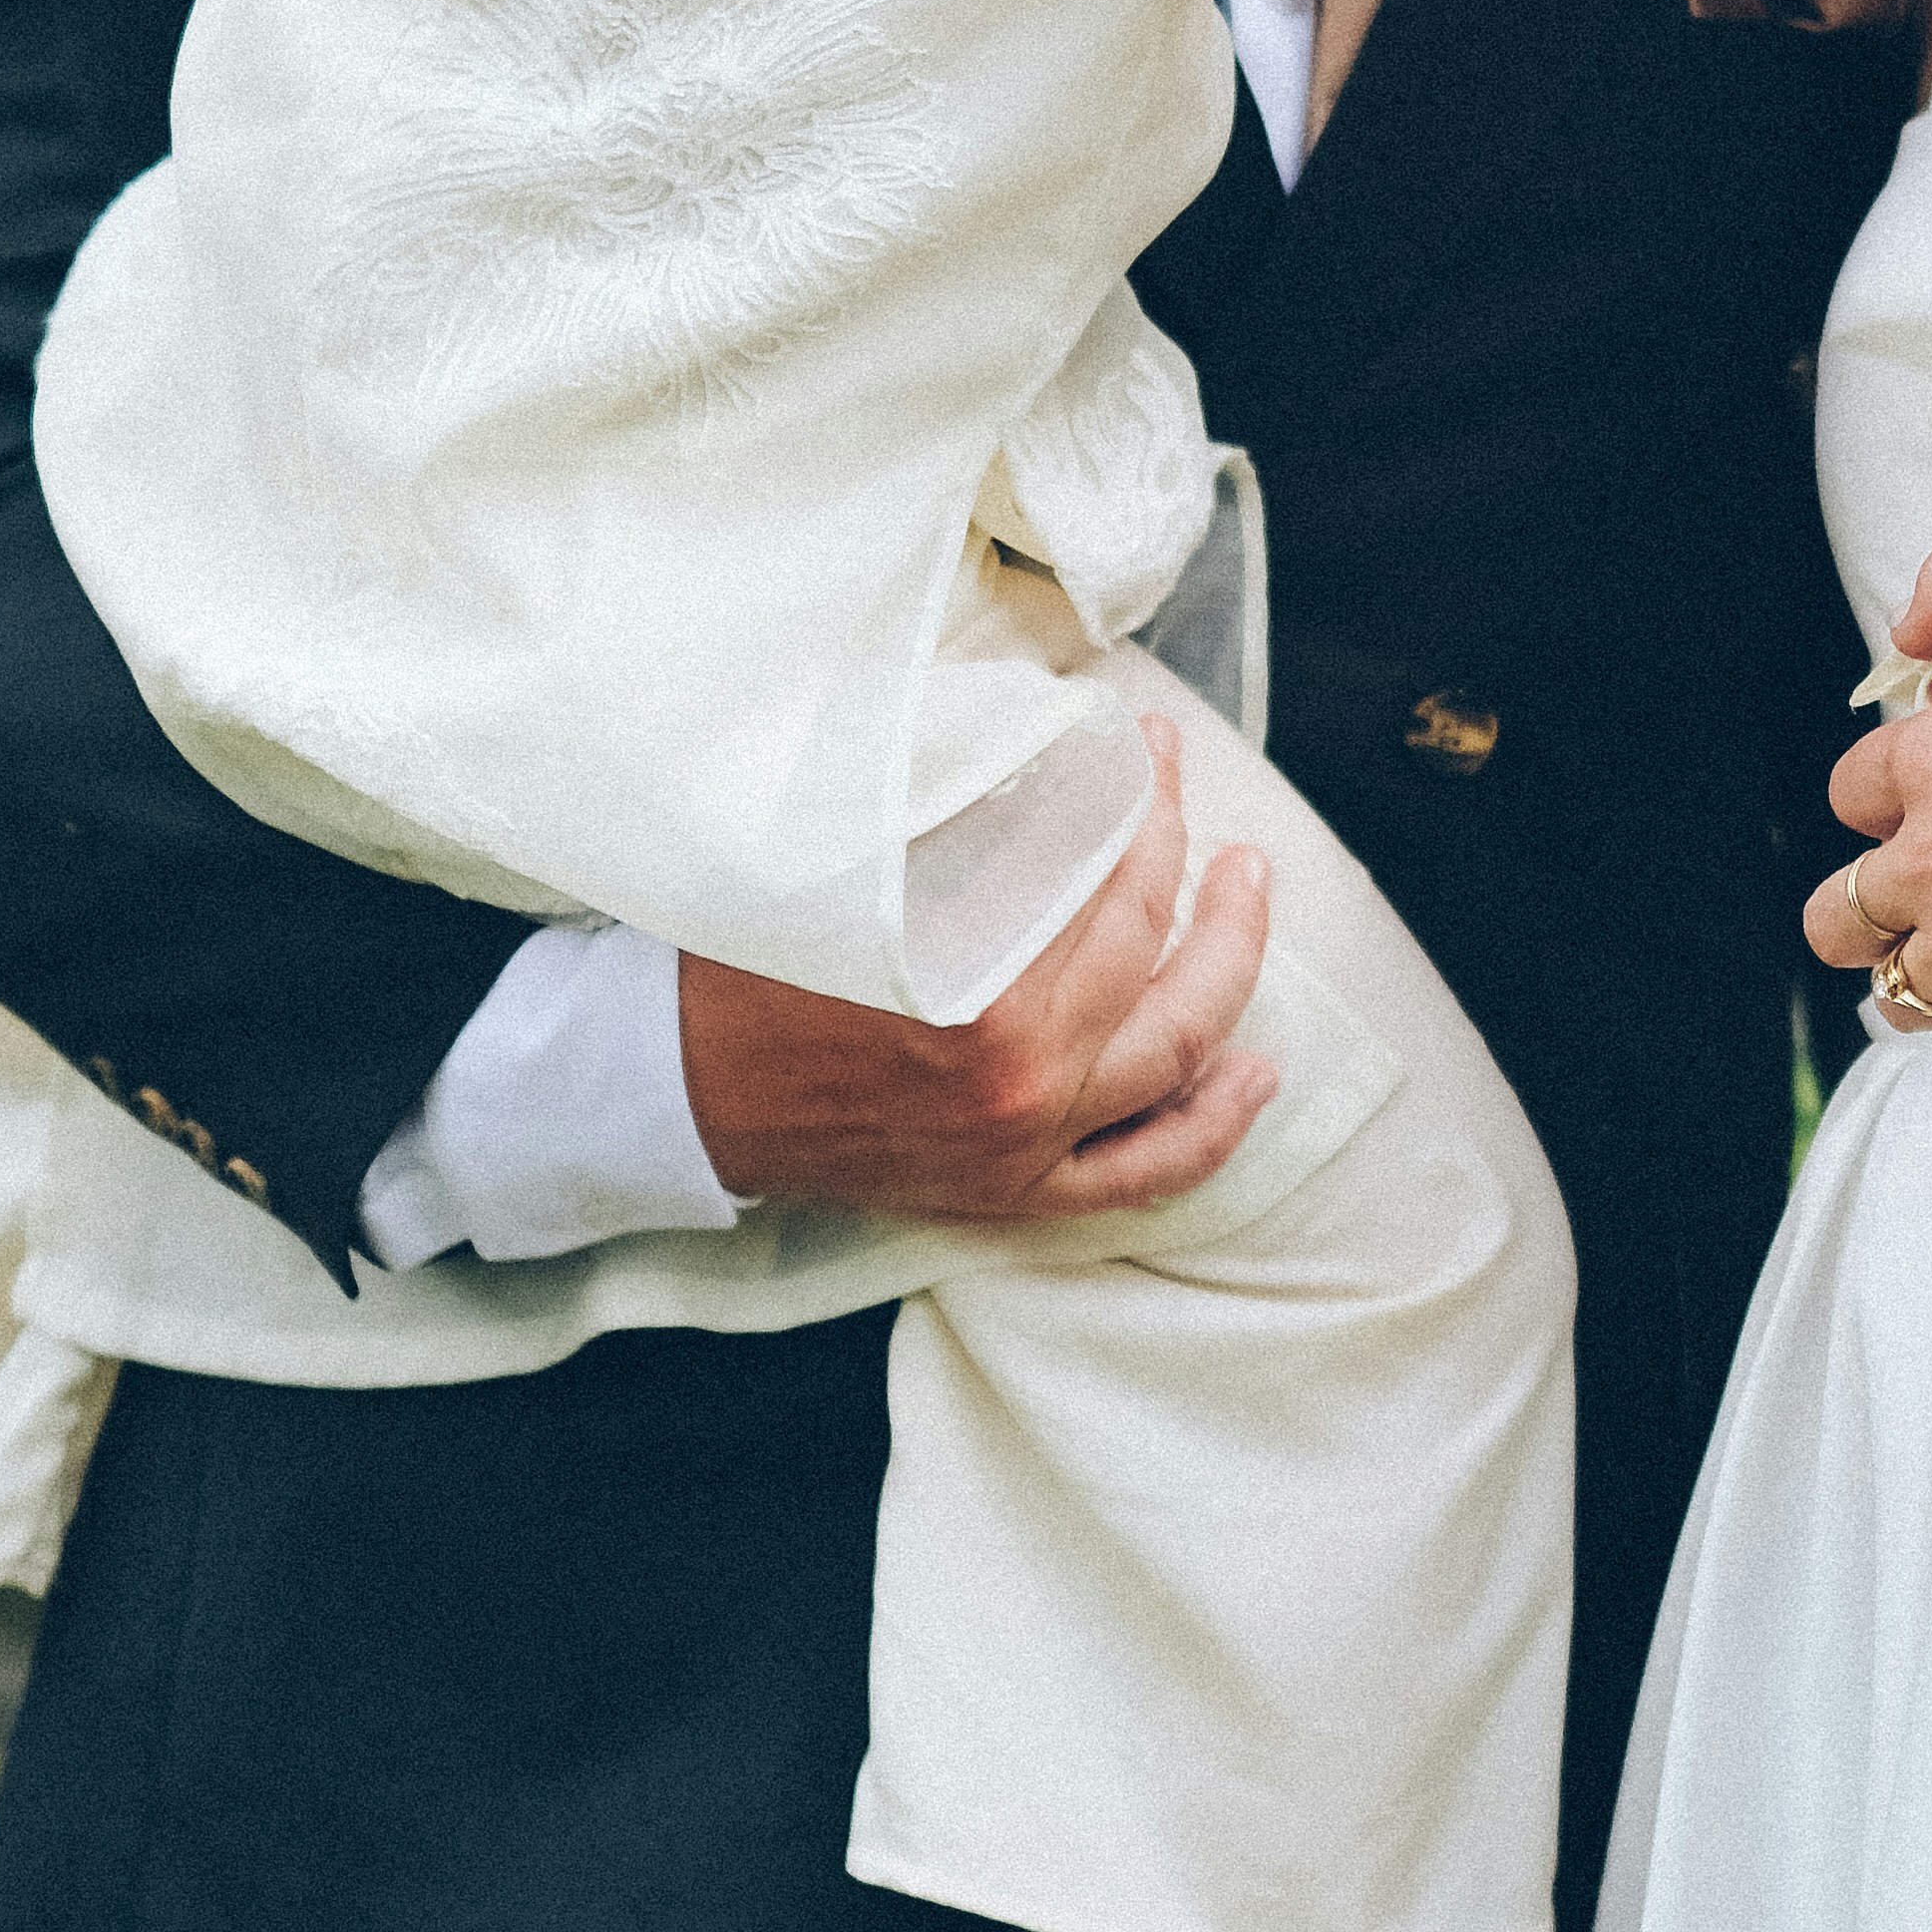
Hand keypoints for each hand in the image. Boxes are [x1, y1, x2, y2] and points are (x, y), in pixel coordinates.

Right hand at [678, 719, 1274, 1219]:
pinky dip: (1213, 1127)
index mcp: (973, 992)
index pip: (1099, 877)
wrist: (673, 1092)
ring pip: (1176, 1055)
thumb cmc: (746, 964)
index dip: (1137, 797)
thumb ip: (941, 810)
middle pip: (1148, 954)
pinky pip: (1145, 1172)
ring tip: (1248, 887)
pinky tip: (1257, 1071)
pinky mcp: (1015, 1191)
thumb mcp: (836, 865)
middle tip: (1188, 787)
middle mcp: (1018, 1079)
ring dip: (1229, 965)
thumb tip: (1042, 740)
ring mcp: (1025, 1145)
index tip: (1146, 740)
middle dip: (1183, 855)